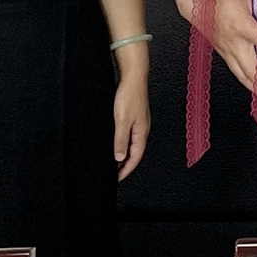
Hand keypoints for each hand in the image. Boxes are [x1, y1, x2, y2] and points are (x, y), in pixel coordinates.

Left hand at [113, 58, 151, 178]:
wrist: (133, 77)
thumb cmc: (129, 96)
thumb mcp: (121, 121)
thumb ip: (121, 140)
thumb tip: (120, 158)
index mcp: (141, 133)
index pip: (135, 158)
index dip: (126, 170)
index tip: (117, 179)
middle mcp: (143, 130)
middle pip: (135, 153)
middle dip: (125, 165)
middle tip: (114, 174)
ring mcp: (139, 123)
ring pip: (133, 145)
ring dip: (124, 154)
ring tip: (114, 162)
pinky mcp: (135, 117)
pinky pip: (130, 136)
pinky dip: (123, 144)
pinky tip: (117, 143)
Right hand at [204, 0, 256, 92]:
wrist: (192, 2)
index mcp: (241, 26)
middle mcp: (234, 42)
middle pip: (251, 70)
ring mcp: (227, 50)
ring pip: (241, 75)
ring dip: (256, 85)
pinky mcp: (222, 53)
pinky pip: (235, 70)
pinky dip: (246, 78)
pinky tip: (254, 80)